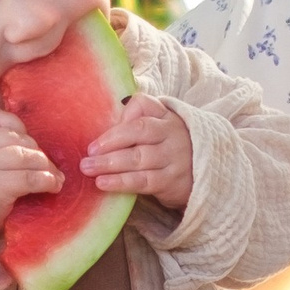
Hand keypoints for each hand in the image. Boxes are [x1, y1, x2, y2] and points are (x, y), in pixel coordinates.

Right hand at [0, 108, 60, 263]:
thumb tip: (29, 148)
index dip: (15, 124)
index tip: (27, 140)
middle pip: (16, 138)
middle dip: (36, 151)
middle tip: (48, 166)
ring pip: (25, 155)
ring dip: (46, 166)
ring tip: (55, 177)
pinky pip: (29, 177)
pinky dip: (46, 180)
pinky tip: (53, 186)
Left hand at [81, 95, 194, 209]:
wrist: (201, 175)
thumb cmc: (169, 148)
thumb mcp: (161, 127)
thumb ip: (137, 119)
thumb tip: (108, 125)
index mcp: (166, 116)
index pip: (144, 105)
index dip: (122, 115)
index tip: (104, 128)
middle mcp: (171, 134)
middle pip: (139, 131)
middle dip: (110, 142)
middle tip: (88, 153)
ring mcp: (173, 158)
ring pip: (138, 158)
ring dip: (109, 164)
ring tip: (88, 168)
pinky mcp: (171, 181)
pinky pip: (142, 181)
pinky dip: (121, 182)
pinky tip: (103, 183)